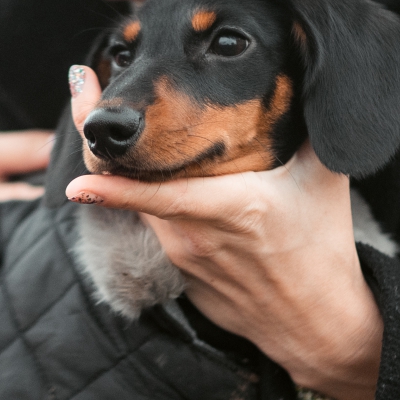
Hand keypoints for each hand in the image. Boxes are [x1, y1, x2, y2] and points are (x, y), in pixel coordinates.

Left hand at [65, 66, 382, 399]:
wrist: (316, 326)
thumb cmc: (323, 251)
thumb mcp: (324, 181)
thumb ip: (310, 127)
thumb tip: (304, 73)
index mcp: (228, 207)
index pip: (153, 192)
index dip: (109, 184)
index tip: (75, 170)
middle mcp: (194, 235)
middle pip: (132, 186)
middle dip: (110, 146)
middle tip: (96, 98)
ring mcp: (183, 259)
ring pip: (144, 206)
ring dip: (136, 173)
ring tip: (143, 135)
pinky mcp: (181, 277)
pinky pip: (161, 231)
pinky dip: (157, 204)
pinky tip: (178, 183)